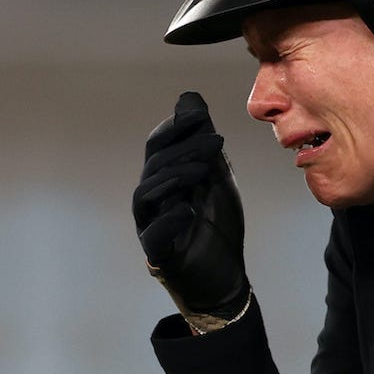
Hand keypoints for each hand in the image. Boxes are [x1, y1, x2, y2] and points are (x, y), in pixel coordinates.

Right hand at [133, 92, 249, 323]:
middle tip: (215, 141)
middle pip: (154, 166)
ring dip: (175, 178)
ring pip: (147, 195)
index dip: (176, 128)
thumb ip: (204, 143)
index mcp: (163, 178)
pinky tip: (188, 209)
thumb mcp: (216, 177)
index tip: (199, 114)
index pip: (160, 146)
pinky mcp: (160, 255)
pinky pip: (154, 236)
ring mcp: (151, 226)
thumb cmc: (216, 225)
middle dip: (182, 149)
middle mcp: (152, 199)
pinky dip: (168, 221)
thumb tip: (190, 98)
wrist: (225, 275)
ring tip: (203, 170)